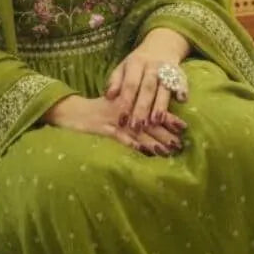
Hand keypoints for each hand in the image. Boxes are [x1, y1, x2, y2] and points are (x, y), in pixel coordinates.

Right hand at [43, 94, 183, 155]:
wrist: (69, 111)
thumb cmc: (94, 112)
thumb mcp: (114, 109)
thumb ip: (132, 113)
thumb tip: (152, 124)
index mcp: (128, 103)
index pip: (151, 109)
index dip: (168, 119)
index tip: (184, 127)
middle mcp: (123, 110)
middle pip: (148, 122)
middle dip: (165, 133)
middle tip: (181, 143)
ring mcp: (112, 120)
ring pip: (137, 130)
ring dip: (153, 141)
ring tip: (168, 150)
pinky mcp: (102, 130)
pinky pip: (119, 137)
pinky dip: (131, 144)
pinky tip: (143, 151)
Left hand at [105, 27, 190, 133]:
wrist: (160, 45)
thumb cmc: (137, 64)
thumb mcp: (123, 68)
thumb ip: (115, 81)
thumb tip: (109, 96)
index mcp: (136, 63)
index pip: (130, 84)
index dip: (126, 102)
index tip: (122, 120)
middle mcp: (152, 65)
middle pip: (147, 88)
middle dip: (142, 108)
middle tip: (137, 126)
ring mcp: (167, 68)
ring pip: (164, 87)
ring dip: (161, 104)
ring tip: (156, 121)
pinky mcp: (180, 72)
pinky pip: (182, 81)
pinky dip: (182, 90)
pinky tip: (182, 100)